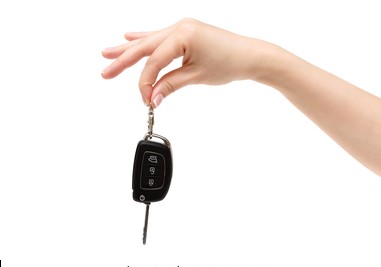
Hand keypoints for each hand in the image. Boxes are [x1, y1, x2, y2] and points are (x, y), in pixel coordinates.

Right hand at [101, 18, 275, 106]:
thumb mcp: (197, 76)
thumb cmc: (230, 63)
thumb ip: (170, 85)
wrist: (250, 55)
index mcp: (183, 35)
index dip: (146, 82)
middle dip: (123, 61)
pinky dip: (144, 40)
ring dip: (128, 49)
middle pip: (145, 47)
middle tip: (105, 73)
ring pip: (149, 41)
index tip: (145, 99)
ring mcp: (182, 28)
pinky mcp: (185, 32)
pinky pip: (159, 37)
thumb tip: (152, 98)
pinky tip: (129, 37)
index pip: (154, 61)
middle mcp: (180, 27)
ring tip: (108, 54)